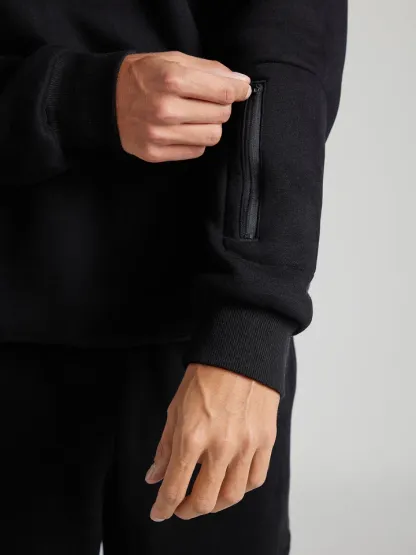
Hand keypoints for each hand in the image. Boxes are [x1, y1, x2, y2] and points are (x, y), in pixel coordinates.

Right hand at [115, 50, 250, 161]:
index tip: (241, 90)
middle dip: (220, 106)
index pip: (223, 92)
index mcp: (171, 79)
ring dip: (210, 126)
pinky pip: (196, 151)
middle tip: (206, 101)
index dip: (238, 91)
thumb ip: (210, 70)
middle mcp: (165, 109)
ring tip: (196, 117)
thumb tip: (241, 84)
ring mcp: (159, 134)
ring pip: (212, 137)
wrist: (105, 99)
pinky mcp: (155, 153)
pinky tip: (183, 130)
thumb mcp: (173, 60)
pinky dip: (195, 141)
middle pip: (221, 115)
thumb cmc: (143, 76)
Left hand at [145, 363, 279, 520]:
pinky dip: (240, 489)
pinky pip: (255, 479)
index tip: (158, 512)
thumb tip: (155, 477)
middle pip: (204, 500)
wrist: (240, 354)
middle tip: (180, 508)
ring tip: (205, 499)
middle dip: (187, 511)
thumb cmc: (205, 377)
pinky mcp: (266, 440)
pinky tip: (230, 482)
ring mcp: (246, 444)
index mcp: (192, 436)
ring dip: (214, 505)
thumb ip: (165, 448)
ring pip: (232, 496)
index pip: (175, 487)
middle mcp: (221, 445)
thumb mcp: (176, 409)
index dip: (163, 507)